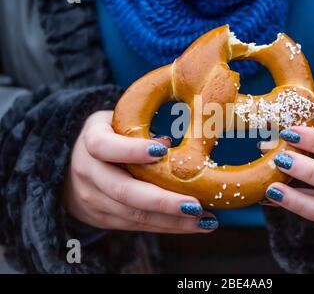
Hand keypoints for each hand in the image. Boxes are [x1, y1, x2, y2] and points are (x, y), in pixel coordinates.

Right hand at [64, 111, 217, 232]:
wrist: (73, 166)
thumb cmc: (112, 136)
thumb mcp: (121, 122)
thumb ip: (142, 128)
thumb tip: (175, 142)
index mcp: (91, 139)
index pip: (105, 146)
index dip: (132, 150)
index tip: (162, 151)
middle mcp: (87, 171)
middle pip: (123, 190)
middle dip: (163, 201)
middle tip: (195, 205)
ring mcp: (93, 199)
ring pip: (134, 214)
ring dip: (173, 221)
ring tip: (205, 220)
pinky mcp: (104, 218)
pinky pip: (138, 225)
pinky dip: (168, 226)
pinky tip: (194, 224)